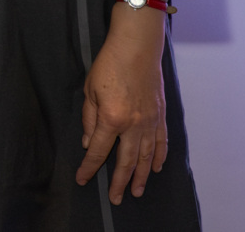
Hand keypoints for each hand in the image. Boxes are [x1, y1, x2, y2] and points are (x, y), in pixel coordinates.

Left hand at [75, 0, 168, 203]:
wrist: (137, 46)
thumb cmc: (110, 63)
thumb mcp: (90, 91)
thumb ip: (89, 119)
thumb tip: (90, 143)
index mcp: (112, 118)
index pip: (99, 151)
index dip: (89, 167)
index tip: (83, 178)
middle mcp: (133, 124)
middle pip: (126, 161)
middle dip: (120, 182)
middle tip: (116, 198)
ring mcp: (150, 121)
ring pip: (146, 157)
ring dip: (142, 176)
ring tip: (138, 191)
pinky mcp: (160, 114)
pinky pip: (161, 142)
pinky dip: (159, 157)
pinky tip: (157, 167)